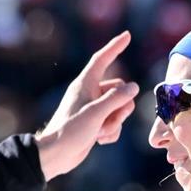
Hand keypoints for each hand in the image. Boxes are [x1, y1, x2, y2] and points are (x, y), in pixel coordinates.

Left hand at [36, 32, 137, 180]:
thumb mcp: (96, 113)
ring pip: (120, 108)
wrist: (56, 155)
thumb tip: (134, 86)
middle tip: (108, 120)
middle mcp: (90, 93)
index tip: (127, 35)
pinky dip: (111, 132)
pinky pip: (115, 123)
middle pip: (121, 90)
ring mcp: (94, 109)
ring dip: (115, 123)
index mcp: (85, 84)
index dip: (115, 46)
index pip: (102, 59)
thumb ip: (117, 98)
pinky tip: (98, 140)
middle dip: (121, 107)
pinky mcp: (96, 123)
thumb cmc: (70, 130)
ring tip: (99, 132)